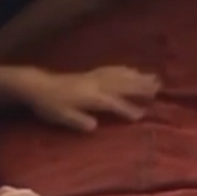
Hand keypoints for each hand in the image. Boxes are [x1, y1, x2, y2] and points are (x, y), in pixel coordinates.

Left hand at [6, 65, 160, 131]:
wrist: (37, 86)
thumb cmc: (50, 105)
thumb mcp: (62, 117)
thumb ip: (79, 122)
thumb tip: (95, 126)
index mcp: (91, 97)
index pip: (114, 104)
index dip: (128, 110)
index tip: (142, 115)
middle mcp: (96, 85)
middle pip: (123, 85)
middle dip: (141, 87)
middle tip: (159, 88)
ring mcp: (94, 77)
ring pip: (120, 75)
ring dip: (137, 77)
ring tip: (153, 78)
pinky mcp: (91, 73)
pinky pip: (112, 69)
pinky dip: (124, 69)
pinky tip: (131, 69)